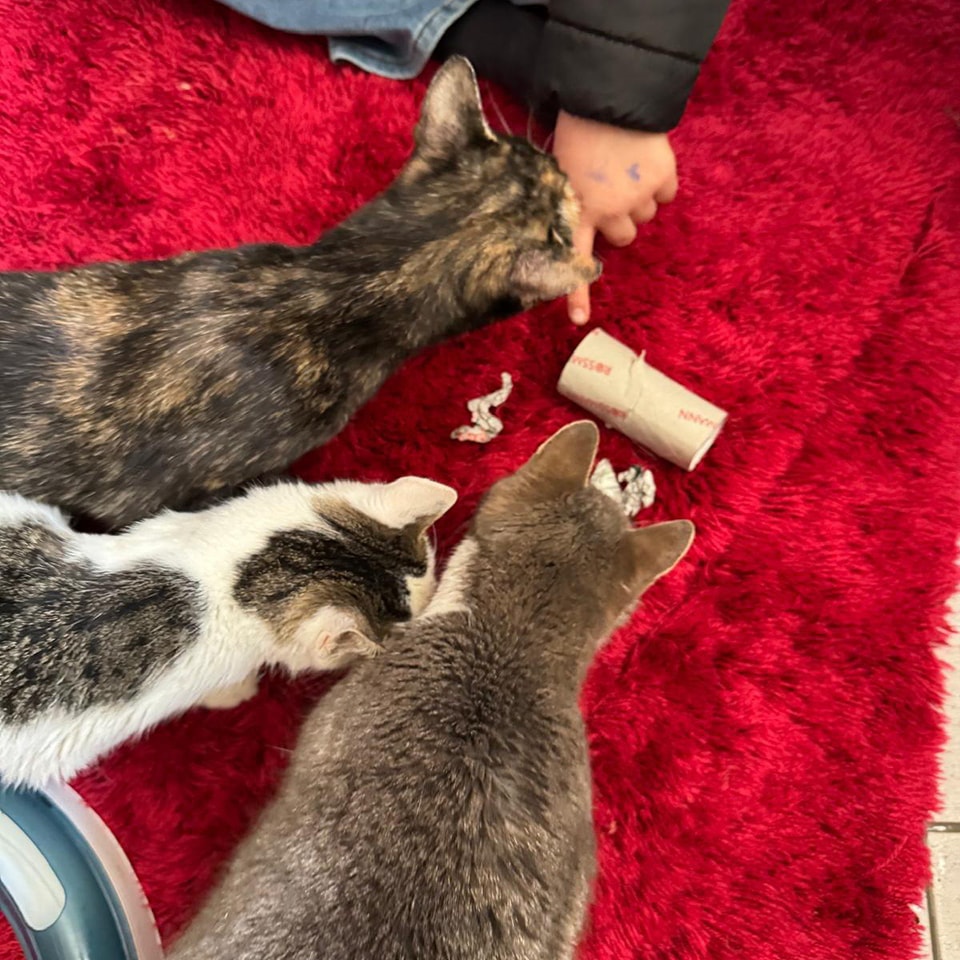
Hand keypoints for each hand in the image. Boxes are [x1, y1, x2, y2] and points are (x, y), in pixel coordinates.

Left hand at [552, 111, 677, 323]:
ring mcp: (639, 196)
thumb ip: (572, 199)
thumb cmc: (577, 128)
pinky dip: (661, 182)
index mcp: (579, 209)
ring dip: (640, 199)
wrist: (607, 93)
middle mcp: (610, 210)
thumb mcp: (561, 168)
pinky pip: (668, 194)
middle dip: (621, 220)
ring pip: (646, 216)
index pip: (576, 258)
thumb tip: (583, 220)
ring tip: (626, 170)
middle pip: (625, 237)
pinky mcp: (663, 176)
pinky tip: (646, 161)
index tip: (579, 321)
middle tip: (612, 192)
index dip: (578, 293)